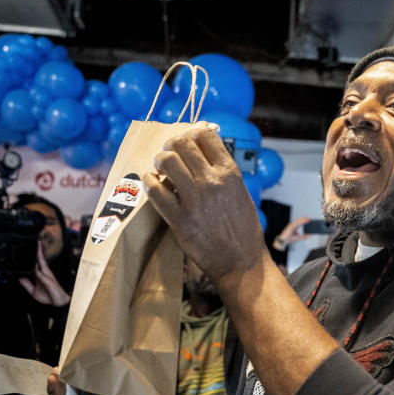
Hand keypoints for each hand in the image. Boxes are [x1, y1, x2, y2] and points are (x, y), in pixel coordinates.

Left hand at [20, 242, 69, 305]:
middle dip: (38, 250)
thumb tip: (20, 279)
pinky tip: (35, 265)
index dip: (35, 255)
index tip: (32, 247)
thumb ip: (27, 285)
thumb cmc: (48, 296)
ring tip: (37, 246)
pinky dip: (37, 270)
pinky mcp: (49, 281)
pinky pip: (41, 274)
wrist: (57, 304)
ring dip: (39, 255)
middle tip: (36, 241)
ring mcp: (48, 276)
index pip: (38, 262)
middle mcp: (45, 273)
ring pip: (42, 263)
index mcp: (41, 274)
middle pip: (41, 259)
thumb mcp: (33, 292)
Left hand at [144, 125, 265, 286]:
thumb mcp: (241, 193)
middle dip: (172, 144)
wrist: (240, 262)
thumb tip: (204, 154)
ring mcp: (194, 200)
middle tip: (168, 151)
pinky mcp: (179, 219)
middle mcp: (212, 182)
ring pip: (166, 161)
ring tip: (159, 166)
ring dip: (159, 160)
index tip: (188, 138)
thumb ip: (223, 173)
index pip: (206, 135)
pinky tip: (151, 183)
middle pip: (182, 144)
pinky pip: (155, 190)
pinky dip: (149, 182)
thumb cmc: (243, 229)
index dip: (193, 132)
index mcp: (230, 173)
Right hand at [275, 215, 310, 249]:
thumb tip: (308, 236)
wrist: (283, 241)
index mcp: (293, 227)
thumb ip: (303, 236)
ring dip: (302, 220)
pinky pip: (296, 224)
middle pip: (298, 220)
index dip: (303, 220)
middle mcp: (292, 225)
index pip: (299, 222)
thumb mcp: (297, 237)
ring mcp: (291, 226)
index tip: (307, 218)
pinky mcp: (290, 227)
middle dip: (303, 218)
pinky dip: (300, 222)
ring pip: (298, 221)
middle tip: (308, 217)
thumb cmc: (288, 238)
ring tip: (307, 219)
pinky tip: (303, 222)